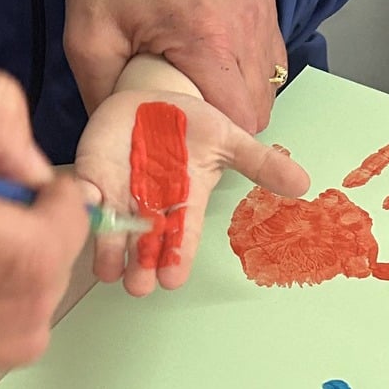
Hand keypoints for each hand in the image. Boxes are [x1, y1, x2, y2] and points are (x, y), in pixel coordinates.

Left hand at [60, 0, 286, 134]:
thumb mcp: (87, 40)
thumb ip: (103, 99)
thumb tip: (118, 143)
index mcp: (208, 39)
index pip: (240, 122)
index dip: (215, 143)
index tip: (184, 144)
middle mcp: (248, 25)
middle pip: (259, 111)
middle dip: (226, 128)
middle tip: (187, 123)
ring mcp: (261, 9)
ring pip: (269, 86)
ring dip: (239, 101)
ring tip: (199, 96)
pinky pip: (271, 57)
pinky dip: (248, 74)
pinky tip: (213, 69)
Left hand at [74, 57, 307, 295]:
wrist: (152, 102)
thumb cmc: (191, 125)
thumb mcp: (229, 139)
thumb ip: (261, 163)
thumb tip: (303, 184)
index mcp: (184, 201)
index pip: (182, 235)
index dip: (177, 256)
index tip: (173, 280)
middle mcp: (152, 206)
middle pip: (147, 244)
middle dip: (142, 265)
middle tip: (139, 286)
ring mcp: (121, 194)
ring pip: (115, 230)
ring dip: (110, 251)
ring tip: (109, 270)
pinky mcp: (93, 177)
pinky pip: (86, 197)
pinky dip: (84, 207)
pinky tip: (85, 216)